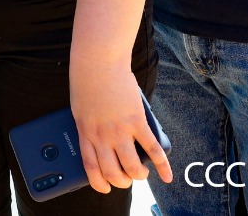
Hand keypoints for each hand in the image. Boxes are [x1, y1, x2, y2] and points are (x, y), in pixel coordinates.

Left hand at [70, 64, 171, 192]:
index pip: (91, 168)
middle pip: (113, 172)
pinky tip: (167, 174)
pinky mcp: (137, 121)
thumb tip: (100, 138)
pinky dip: (162, 165)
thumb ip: (90, 125)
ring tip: (143, 172)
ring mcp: (120, 131)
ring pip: (133, 167)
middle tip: (128, 178)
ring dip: (140, 175)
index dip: (100, 183)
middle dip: (122, 181)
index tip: (106, 187)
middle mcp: (102, 136)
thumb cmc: (86, 80)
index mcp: (85, 132)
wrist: (98, 61)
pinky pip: (152, 149)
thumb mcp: (80, 107)